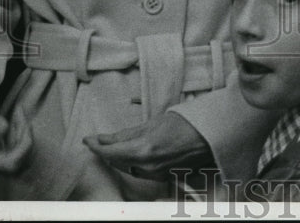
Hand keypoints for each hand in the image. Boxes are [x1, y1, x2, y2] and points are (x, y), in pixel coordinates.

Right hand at [0, 101, 32, 174]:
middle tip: (19, 114)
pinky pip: (20, 155)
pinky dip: (24, 137)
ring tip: (17, 115)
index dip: (24, 146)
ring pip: (23, 160)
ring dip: (26, 136)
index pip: (11, 164)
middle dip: (26, 138)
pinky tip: (17, 122)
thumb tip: (4, 130)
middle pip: (20, 163)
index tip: (23, 123)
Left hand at [83, 112, 212, 180]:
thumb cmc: (186, 123)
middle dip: (105, 151)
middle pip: (116, 162)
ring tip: (112, 146)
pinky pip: (140, 172)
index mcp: (143, 150)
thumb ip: (127, 133)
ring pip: (127, 168)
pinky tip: (131, 154)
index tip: (87, 140)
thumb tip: (105, 138)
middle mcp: (147, 167)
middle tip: (97, 141)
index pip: (110, 151)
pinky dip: (131, 163)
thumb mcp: (154, 122)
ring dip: (118, 158)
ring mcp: (155, 175)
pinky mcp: (163, 178)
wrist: (212, 136)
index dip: (95, 146)